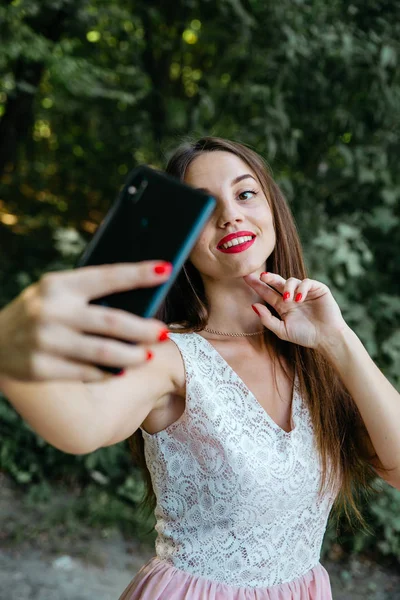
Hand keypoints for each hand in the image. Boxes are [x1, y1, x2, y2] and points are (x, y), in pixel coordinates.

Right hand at [0, 261, 171, 382]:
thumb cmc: (38, 312)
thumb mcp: (55, 293)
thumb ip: (87, 296)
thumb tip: (138, 302)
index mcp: (59, 285)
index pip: (106, 277)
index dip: (138, 274)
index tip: (165, 270)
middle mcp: (52, 311)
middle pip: (110, 321)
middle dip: (142, 328)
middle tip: (163, 332)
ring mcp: (45, 341)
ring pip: (102, 352)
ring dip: (131, 355)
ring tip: (147, 355)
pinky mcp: (40, 368)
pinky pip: (85, 372)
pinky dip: (107, 373)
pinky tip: (120, 371)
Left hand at [243, 272, 346, 349]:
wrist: (326, 337)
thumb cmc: (305, 336)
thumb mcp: (282, 330)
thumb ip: (267, 319)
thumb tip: (253, 305)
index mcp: (282, 306)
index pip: (267, 293)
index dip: (257, 286)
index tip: (245, 278)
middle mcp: (292, 297)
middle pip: (276, 282)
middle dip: (268, 278)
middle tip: (262, 276)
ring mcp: (304, 292)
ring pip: (291, 281)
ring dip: (287, 287)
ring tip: (287, 299)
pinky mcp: (317, 289)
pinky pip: (306, 282)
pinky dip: (301, 288)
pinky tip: (299, 299)